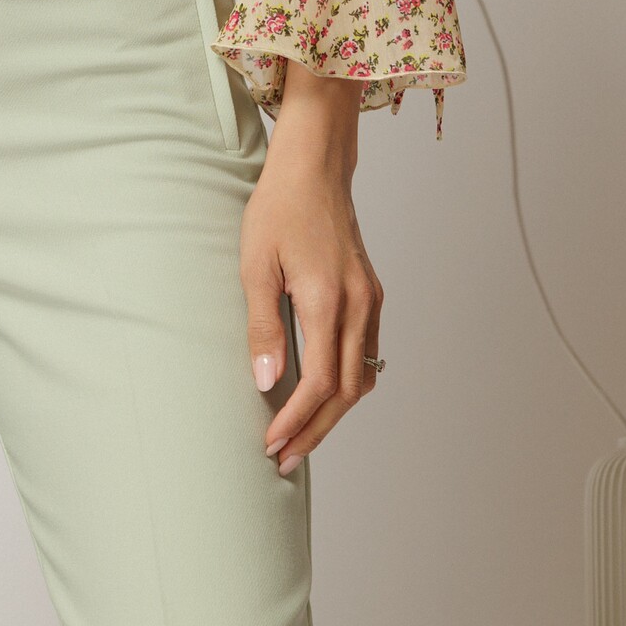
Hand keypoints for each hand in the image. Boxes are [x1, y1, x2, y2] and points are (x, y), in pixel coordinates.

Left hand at [240, 129, 384, 477]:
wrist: (314, 167)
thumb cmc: (278, 207)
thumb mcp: (255, 264)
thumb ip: (263, 326)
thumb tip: (268, 383)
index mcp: (329, 298)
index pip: (321, 382)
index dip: (297, 420)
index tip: (271, 443)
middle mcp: (359, 304)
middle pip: (349, 391)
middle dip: (316, 430)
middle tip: (284, 459)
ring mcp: (370, 299)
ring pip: (364, 377)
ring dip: (335, 413)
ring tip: (300, 436)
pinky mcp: (371, 294)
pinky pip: (366, 353)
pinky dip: (347, 384)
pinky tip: (322, 395)